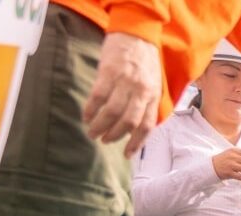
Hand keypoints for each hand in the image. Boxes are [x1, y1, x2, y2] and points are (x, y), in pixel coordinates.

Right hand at [83, 32, 160, 156]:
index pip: (147, 125)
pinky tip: (86, 116)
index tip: (126, 154)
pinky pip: (98, 96)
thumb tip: (137, 128)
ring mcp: (125, 82)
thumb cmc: (144, 62)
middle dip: (114, 135)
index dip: (136, 142)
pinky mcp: (109, 72)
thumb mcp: (153, 84)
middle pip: (128, 121)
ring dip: (100, 126)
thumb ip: (146, 103)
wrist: (136, 35)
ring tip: (92, 132)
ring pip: (112, 111)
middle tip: (103, 141)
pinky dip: (91, 109)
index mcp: (153, 96)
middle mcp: (141, 91)